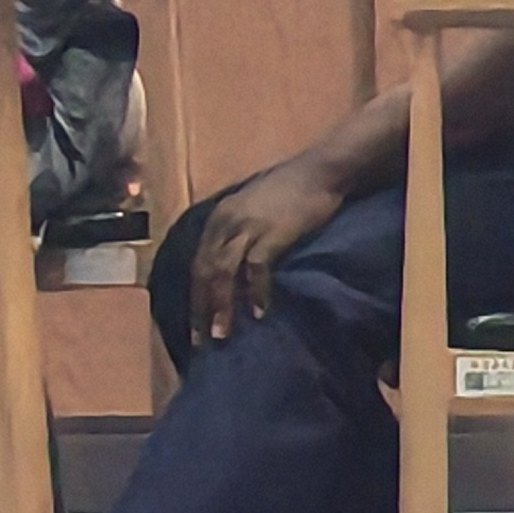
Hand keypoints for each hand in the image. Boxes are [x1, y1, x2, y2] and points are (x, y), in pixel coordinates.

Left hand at [191, 149, 349, 349]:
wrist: (320, 171)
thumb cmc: (290, 191)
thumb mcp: (252, 210)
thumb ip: (239, 234)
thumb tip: (232, 269)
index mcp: (218, 218)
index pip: (197, 263)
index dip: (193, 296)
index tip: (194, 326)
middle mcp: (225, 222)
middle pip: (204, 270)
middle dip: (200, 307)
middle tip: (201, 341)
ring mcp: (247, 226)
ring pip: (222, 271)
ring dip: (220, 305)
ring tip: (222, 335)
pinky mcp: (271, 232)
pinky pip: (256, 268)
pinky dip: (255, 292)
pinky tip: (259, 313)